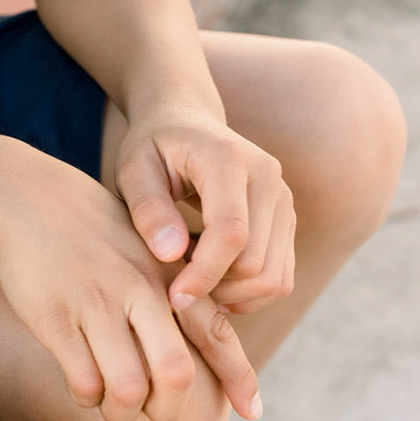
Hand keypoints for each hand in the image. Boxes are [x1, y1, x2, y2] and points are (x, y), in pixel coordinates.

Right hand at [0, 146, 259, 420]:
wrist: (20, 196)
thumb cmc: (83, 222)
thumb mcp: (138, 240)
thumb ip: (168, 278)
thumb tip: (195, 325)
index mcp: (164, 272)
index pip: (215, 331)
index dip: (237, 376)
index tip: (251, 411)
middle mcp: (137, 290)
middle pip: (175, 373)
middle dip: (168, 409)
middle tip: (153, 411)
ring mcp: (95, 304)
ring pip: (127, 388)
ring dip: (122, 412)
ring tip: (112, 406)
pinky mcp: (55, 318)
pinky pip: (84, 381)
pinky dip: (88, 397)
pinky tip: (82, 384)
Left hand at [113, 109, 295, 314]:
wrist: (184, 123)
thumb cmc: (153, 147)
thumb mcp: (133, 170)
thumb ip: (148, 208)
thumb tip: (170, 254)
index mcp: (229, 159)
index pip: (231, 233)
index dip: (203, 274)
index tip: (173, 297)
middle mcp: (269, 178)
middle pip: (256, 263)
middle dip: (214, 287)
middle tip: (173, 284)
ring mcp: (284, 200)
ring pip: (274, 277)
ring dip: (232, 294)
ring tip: (190, 279)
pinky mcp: (286, 220)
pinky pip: (280, 276)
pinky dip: (248, 291)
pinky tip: (210, 277)